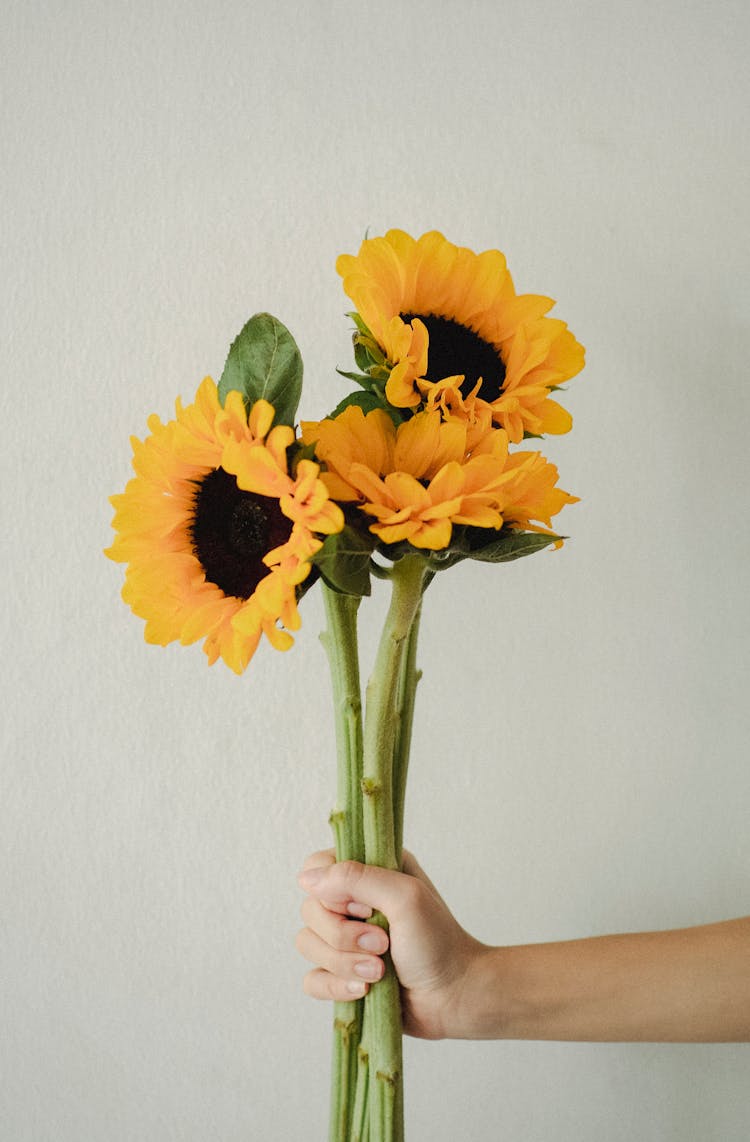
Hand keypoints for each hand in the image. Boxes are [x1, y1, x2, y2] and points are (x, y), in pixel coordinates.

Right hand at [296, 850, 485, 1039]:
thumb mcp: (405, 897)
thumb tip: (306, 879)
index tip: (365, 908)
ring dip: (343, 962)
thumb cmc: (439, 942)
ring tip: (378, 972)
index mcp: (370, 871)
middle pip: (310, 909)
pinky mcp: (341, 973)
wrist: (454, 997)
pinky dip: (335, 986)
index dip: (332, 892)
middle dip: (343, 935)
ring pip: (307, 944)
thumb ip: (357, 878)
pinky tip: (363, 991)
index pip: (318, 867)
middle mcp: (354, 900)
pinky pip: (312, 978)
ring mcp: (346, 939)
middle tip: (382, 945)